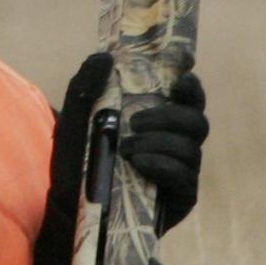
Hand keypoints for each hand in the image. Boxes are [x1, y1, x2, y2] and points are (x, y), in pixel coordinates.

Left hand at [48, 51, 208, 234]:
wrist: (68, 207)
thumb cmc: (76, 160)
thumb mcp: (74, 120)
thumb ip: (86, 86)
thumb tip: (105, 56)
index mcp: (158, 119)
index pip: (187, 97)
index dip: (190, 85)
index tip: (183, 76)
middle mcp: (176, 142)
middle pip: (197, 120)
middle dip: (169, 116)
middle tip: (135, 121)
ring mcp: (181, 170)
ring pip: (191, 147)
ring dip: (158, 142)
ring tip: (126, 148)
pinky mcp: (180, 196)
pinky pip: (184, 175)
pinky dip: (162, 164)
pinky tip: (139, 164)